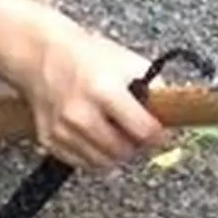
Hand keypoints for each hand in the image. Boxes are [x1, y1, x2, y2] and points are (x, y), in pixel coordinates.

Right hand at [11, 15, 164, 173]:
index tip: (161, 133)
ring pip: (103, 163)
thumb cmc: (89, 56)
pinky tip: (98, 137)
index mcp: (105, 90)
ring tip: (119, 134)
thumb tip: (174, 114)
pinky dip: (94, 156)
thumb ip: (154, 89)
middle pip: (123, 151)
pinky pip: (81, 163)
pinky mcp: (49, 140)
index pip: (143, 130)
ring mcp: (63, 130)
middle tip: (139, 134)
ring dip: (116, 154)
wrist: (43, 54)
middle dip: (137, 146)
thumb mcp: (129, 62)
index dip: (157, 135)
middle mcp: (81, 114)